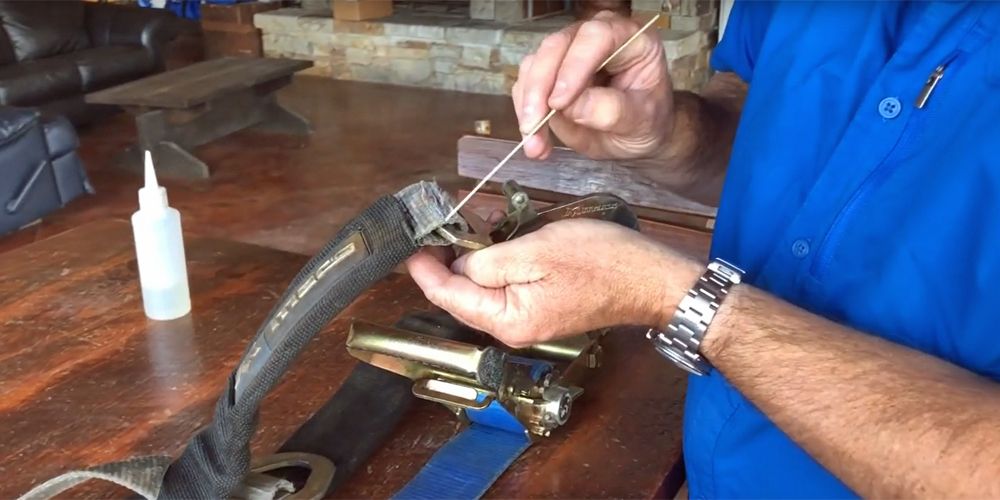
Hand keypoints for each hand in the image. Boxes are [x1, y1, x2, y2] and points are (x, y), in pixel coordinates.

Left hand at [405, 218, 700, 346]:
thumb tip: (458, 265)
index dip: (424, 269)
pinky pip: (506, 283)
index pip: (449, 296)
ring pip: (484, 285)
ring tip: (464, 221)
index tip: (408, 245)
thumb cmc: (601, 263)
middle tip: (434, 225)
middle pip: (463, 294)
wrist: (650, 278)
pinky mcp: (541, 304)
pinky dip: (495, 258)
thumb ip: (488, 262)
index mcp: (507, 320)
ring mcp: (528, 317)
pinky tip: (495, 233)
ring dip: (471, 254)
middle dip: (446, 258)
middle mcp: (513, 326)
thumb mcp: (535, 252)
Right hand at [513, 11, 673, 161]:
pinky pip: (525, 86)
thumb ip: (611, 111)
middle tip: (534, 126)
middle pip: (555, 47)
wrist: (635, 135)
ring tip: (536, 145)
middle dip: (539, 89)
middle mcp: (594, 37)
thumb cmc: (646, 122)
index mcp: (629, 38)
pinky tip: (536, 141)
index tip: (559, 103)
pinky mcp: (548, 73)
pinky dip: (524, 114)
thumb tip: (571, 106)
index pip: (596, 37)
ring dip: (527, 106)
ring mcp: (568, 53)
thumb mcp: (640, 122)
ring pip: (533, 65)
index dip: (573, 66)